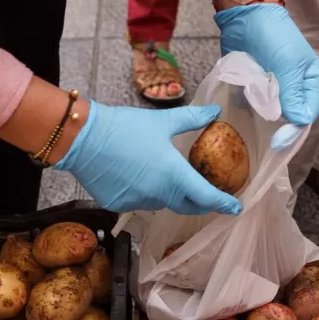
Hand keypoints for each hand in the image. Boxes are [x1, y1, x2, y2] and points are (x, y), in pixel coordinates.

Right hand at [54, 102, 242, 214]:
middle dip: (199, 202)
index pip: (207, 197)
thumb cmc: (125, 127)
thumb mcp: (162, 121)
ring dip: (167, 193)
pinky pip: (138, 202)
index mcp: (175, 176)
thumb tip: (215, 111)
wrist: (83, 138)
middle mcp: (159, 195)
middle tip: (207, 196)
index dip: (224, 203)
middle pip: (186, 205)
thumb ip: (192, 119)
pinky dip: (142, 192)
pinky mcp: (119, 205)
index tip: (235, 208)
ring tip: (161, 174)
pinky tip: (134, 174)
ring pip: (161, 202)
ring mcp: (138, 203)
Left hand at [214, 3, 318, 148]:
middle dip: (276, 123)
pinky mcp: (255, 87)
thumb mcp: (287, 65)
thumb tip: (299, 123)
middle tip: (264, 131)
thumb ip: (292, 95)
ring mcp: (274, 89)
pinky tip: (241, 108)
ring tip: (252, 115)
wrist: (245, 17)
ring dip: (260, 115)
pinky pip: (254, 106)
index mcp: (311, 82)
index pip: (307, 115)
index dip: (294, 130)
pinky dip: (248, 108)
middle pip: (289, 118)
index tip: (277, 141)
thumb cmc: (272, 37)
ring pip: (270, 114)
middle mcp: (295, 89)